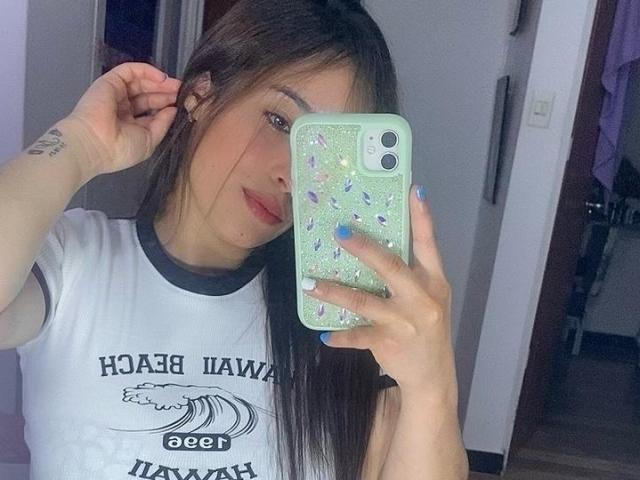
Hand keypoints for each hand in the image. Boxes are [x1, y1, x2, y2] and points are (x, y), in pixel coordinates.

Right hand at [62, 62, 181, 177]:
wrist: (95, 144)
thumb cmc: (121, 149)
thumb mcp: (149, 140)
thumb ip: (163, 124)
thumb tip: (173, 110)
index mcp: (131, 125)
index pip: (152, 110)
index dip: (167, 105)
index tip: (182, 103)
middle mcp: (123, 109)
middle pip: (148, 94)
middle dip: (166, 92)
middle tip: (182, 91)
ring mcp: (116, 94)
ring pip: (141, 81)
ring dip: (159, 82)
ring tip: (175, 85)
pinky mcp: (109, 82)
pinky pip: (130, 71)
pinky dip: (146, 70)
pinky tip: (161, 78)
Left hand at [303, 185, 456, 396]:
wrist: (432, 375)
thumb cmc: (425, 329)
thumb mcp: (428, 299)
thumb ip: (409, 276)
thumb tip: (372, 248)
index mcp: (434, 281)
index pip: (429, 244)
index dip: (422, 217)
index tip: (415, 189)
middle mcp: (422, 298)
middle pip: (391, 267)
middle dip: (365, 249)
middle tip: (340, 233)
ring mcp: (406, 321)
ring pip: (365, 301)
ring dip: (334, 292)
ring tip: (310, 284)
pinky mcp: (389, 342)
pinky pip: (358, 335)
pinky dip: (340, 335)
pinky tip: (325, 334)